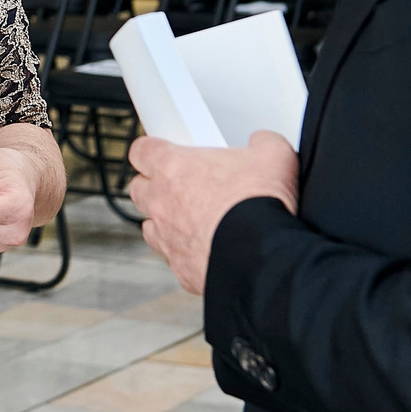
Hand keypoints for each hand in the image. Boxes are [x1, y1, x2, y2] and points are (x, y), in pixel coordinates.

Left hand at [127, 132, 297, 296]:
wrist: (263, 253)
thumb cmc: (259, 201)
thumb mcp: (272, 154)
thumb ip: (261, 143)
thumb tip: (263, 144)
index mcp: (173, 167)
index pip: (141, 150)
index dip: (151, 150)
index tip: (162, 151)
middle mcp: (161, 203)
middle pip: (138, 189)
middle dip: (154, 186)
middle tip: (181, 185)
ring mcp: (167, 238)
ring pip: (150, 226)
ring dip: (165, 222)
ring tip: (194, 219)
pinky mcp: (181, 268)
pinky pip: (174, 258)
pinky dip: (185, 253)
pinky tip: (207, 249)